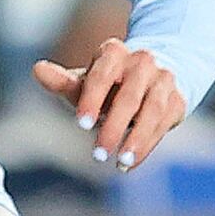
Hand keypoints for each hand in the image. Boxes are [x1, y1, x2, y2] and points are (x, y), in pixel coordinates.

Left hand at [30, 38, 185, 167]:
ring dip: (135, 140)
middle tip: (98, 155)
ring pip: (151, 112)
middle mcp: (142, 62)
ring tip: (120, 162)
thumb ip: (63, 81)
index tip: (82, 125)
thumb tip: (37, 69)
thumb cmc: (111, 83)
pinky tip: (131, 163)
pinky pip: (162, 125)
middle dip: (113, 128)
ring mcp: (163, 80)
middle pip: (128, 98)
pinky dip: (146, 146)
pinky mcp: (177, 99)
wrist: (154, 76)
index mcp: (114, 53)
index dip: (92, 100)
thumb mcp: (86, 82)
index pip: (102, 76)